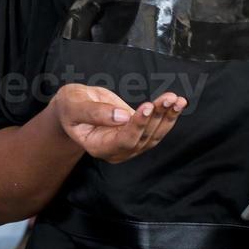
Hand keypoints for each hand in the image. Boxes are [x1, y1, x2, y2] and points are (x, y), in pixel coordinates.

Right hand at [53, 84, 187, 163]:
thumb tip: (121, 117)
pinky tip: (178, 102)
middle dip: (157, 117)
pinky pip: (157, 126)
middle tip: (168, 98)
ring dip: (167, 116)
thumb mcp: (75, 105)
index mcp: (99, 146)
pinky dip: (168, 114)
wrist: (74, 106)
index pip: (124, 140)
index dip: (138, 125)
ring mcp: (130, 143)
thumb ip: (94, 112)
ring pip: (154, 134)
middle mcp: (117, 149)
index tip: (147, 106)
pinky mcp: (138, 132)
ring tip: (176, 99)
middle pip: (143, 138)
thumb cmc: (70, 106)